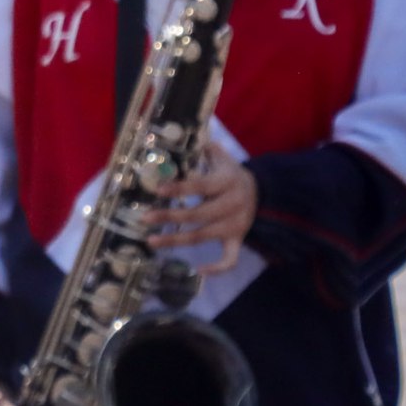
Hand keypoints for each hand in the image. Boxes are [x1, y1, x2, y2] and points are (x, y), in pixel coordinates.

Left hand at [146, 140, 256, 272]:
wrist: (261, 190)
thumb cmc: (229, 172)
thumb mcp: (219, 156)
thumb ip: (201, 147)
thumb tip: (176, 134)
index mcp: (226, 182)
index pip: (199, 186)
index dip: (179, 188)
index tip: (157, 190)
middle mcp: (231, 205)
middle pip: (198, 214)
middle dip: (170, 217)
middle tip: (145, 219)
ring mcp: (235, 225)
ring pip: (204, 236)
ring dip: (177, 241)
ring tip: (152, 242)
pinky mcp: (238, 240)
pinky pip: (230, 258)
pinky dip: (218, 268)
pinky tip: (198, 270)